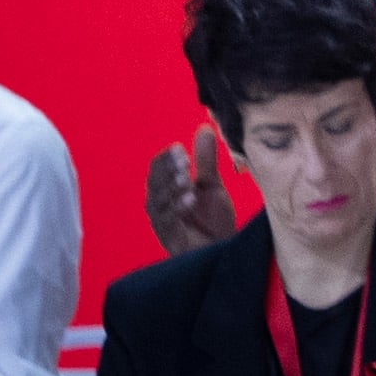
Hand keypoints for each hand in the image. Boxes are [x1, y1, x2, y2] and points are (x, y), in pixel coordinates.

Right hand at [145, 125, 237, 254]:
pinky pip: (166, 221)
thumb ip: (204, 160)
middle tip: (185, 162)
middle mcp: (158, 204)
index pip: (157, 168)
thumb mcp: (210, 185)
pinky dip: (176, 208)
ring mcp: (162, 221)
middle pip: (154, 182)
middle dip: (168, 171)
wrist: (222, 248)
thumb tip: (203, 127)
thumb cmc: (212, 218)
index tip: (181, 147)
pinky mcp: (169, 237)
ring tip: (188, 179)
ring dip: (172, 188)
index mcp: (165, 189)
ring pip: (157, 201)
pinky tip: (190, 198)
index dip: (167, 157)